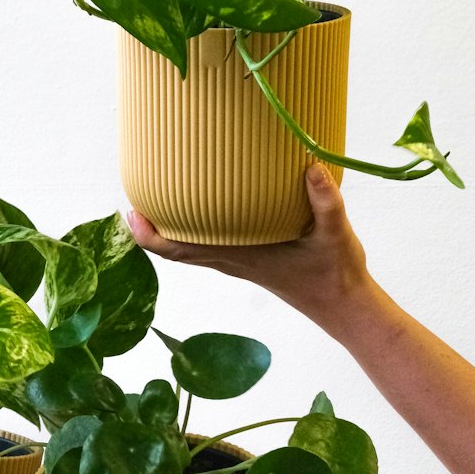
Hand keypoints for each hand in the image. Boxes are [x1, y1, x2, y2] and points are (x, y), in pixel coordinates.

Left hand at [127, 164, 373, 333]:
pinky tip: (203, 204)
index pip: (182, 251)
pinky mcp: (250, 259)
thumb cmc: (336, 273)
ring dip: (171, 227)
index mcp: (242, 256)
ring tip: (158, 194)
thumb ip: (326, 202)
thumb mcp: (336, 234)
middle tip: (134, 193)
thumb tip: (311, 169)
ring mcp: (240, 261)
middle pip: (177, 249)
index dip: (151, 237)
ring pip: (192, 247)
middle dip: (151, 226)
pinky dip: (196, 228)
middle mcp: (233, 260)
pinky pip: (211, 244)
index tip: (130, 215)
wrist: (343, 305)